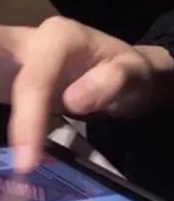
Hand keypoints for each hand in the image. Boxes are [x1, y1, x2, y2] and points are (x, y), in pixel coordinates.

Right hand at [0, 17, 173, 170]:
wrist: (126, 73)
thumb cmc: (131, 73)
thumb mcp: (134, 74)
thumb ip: (110, 82)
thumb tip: (72, 100)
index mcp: (60, 37)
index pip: (34, 80)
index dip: (27, 119)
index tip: (27, 162)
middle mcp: (29, 41)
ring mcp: (14, 59)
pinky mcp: (7, 79)